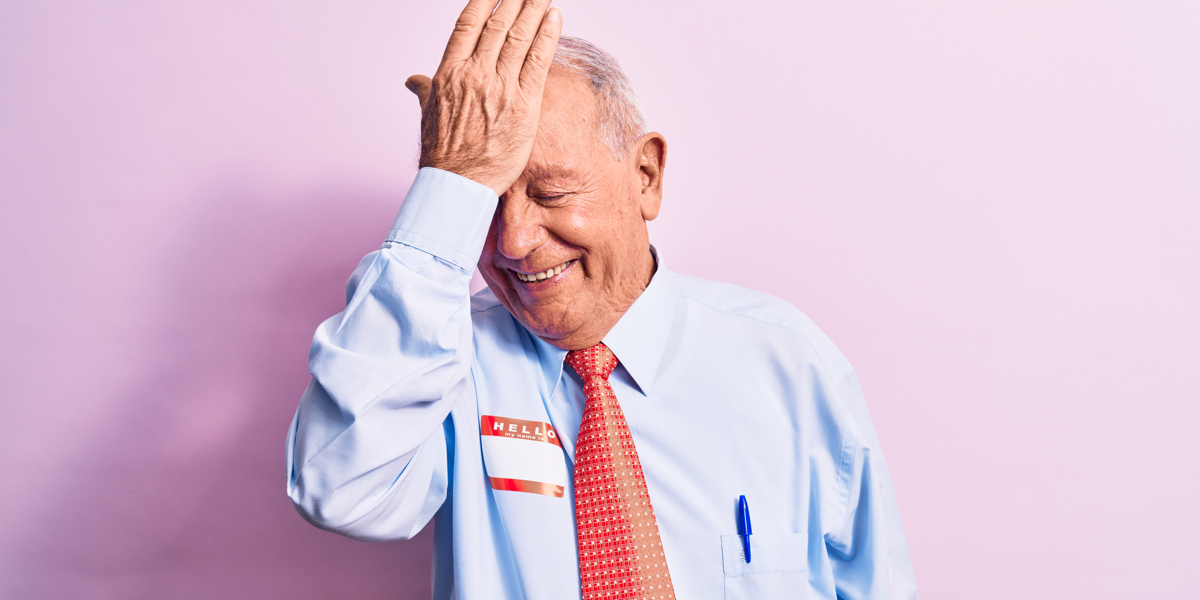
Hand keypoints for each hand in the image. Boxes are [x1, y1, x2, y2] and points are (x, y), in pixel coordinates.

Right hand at [405, 0, 562, 195]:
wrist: (457, 184)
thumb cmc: (443, 153)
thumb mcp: (428, 114)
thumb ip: (425, 90)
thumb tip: (413, 80)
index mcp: (449, 72)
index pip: (468, 24)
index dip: (484, 0)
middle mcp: (474, 74)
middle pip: (498, 24)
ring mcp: (498, 88)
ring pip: (519, 37)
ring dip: (534, 9)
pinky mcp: (523, 105)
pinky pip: (537, 63)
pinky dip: (547, 37)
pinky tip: (554, 18)